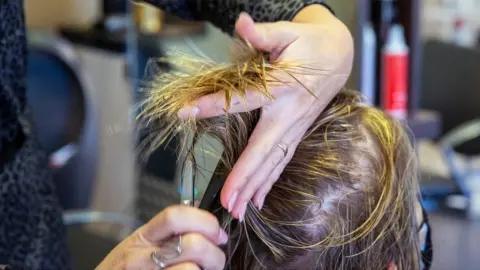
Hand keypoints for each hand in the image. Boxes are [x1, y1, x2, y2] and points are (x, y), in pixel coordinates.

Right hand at [96, 206, 226, 269]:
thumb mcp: (139, 247)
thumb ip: (167, 236)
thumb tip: (208, 230)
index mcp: (144, 236)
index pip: (175, 216)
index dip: (205, 221)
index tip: (217, 233)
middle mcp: (142, 256)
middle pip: (192, 244)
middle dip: (214, 254)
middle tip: (215, 261)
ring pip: (191, 269)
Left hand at [178, 6, 353, 219]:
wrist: (338, 55)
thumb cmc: (309, 43)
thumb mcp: (288, 32)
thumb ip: (264, 33)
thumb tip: (241, 21)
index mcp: (282, 85)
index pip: (243, 98)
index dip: (215, 105)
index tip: (186, 113)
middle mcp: (289, 113)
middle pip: (264, 149)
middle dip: (246, 177)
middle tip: (228, 203)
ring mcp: (295, 127)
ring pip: (273, 162)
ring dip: (256, 188)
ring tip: (238, 211)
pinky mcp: (295, 133)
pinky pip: (281, 162)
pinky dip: (269, 183)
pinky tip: (258, 202)